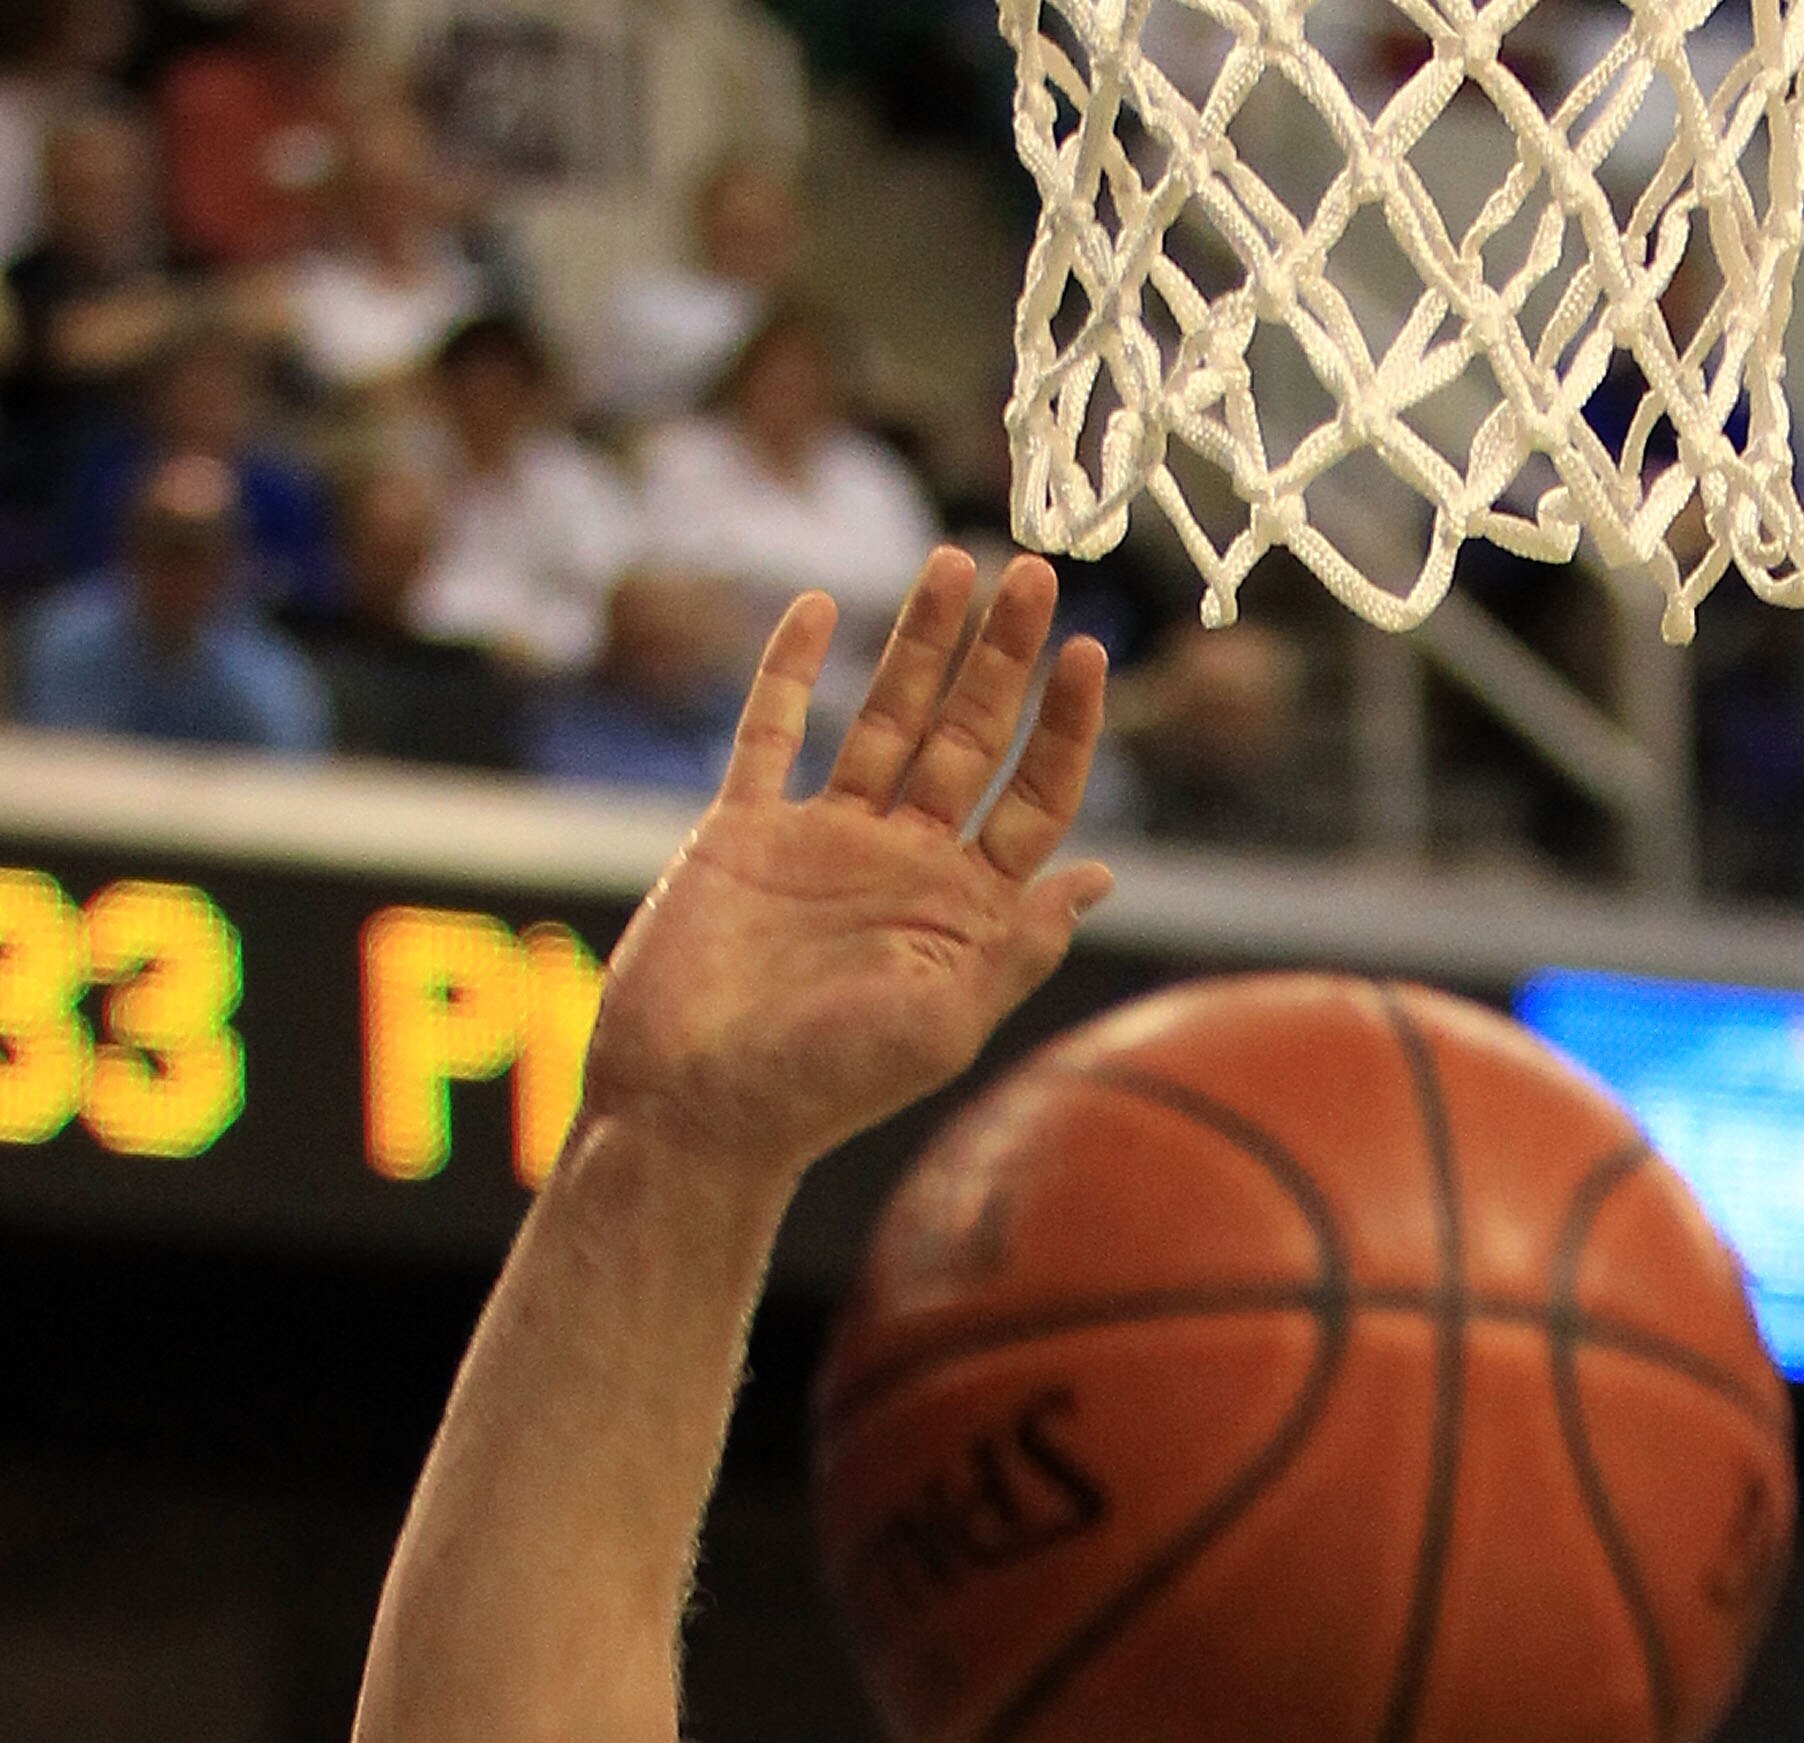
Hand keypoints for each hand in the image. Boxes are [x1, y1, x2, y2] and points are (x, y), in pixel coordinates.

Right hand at [581, 552, 1110, 1191]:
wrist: (694, 1108)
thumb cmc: (823, 1087)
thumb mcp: (944, 1020)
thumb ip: (1018, 944)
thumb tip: (1097, 878)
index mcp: (960, 914)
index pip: (1032, 801)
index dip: (1064, 727)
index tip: (1087, 651)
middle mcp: (901, 868)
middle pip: (968, 740)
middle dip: (1003, 658)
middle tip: (1033, 571)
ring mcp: (822, 844)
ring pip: (883, 719)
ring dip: (920, 643)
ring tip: (957, 562)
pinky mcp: (742, 833)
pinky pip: (768, 734)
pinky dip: (790, 671)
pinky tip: (820, 608)